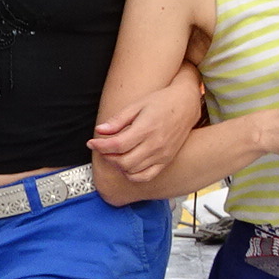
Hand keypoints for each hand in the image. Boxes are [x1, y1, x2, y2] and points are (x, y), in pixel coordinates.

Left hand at [89, 80, 204, 181]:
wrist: (186, 105)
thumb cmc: (161, 102)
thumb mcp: (137, 105)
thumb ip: (118, 120)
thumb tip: (100, 130)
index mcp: (146, 129)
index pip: (117, 145)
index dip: (100, 146)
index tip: (92, 142)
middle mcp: (155, 145)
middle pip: (123, 161)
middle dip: (107, 156)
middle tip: (102, 148)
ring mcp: (161, 155)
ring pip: (132, 171)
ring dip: (118, 165)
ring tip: (114, 154)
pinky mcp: (166, 161)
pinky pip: (146, 176)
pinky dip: (132, 174)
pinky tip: (127, 165)